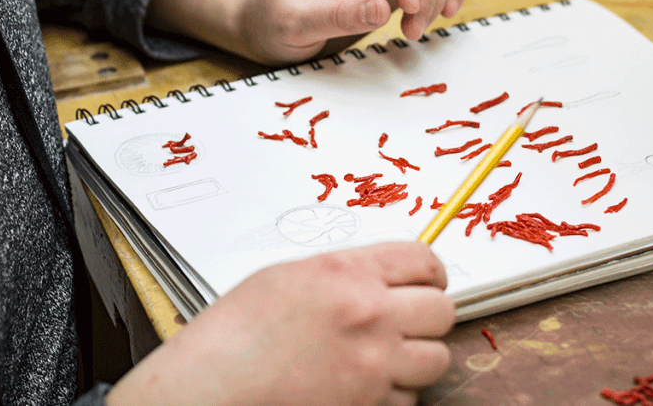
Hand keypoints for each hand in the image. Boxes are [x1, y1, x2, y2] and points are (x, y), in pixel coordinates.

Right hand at [107, 241, 454, 405]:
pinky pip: (408, 400)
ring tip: (385, 357)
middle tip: (408, 321)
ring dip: (416, 359)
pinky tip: (363, 386)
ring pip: (435, 359)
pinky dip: (393, 395)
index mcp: (346, 273)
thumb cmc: (234, 334)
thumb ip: (342, 274)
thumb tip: (377, 278)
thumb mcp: (287, 278)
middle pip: (441, 311)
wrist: (212, 386)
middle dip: (427, 316)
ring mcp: (372, 366)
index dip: (430, 272)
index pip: (422, 261)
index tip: (428, 281)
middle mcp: (368, 316)